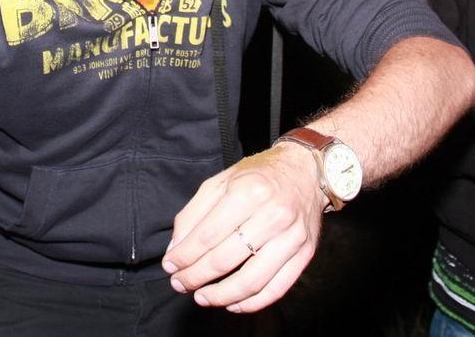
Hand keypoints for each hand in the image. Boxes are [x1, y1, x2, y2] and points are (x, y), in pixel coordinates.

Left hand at [161, 145, 324, 312]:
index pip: (207, 235)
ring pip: (251, 280)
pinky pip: (277, 288)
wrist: (304, 171)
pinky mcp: (305, 253)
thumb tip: (176, 249)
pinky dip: (252, 303)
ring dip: (221, 295)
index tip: (170, 266)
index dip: (184, 256)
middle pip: (225, 259)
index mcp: (248, 192)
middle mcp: (273, 215)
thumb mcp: (220, 182)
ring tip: (202, 297)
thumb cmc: (257, 176)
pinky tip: (232, 303)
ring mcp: (292, 237)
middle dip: (196, 277)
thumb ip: (193, 214)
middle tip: (180, 284)